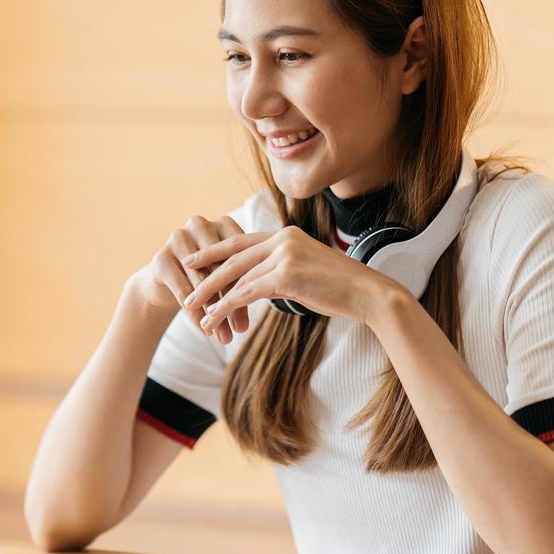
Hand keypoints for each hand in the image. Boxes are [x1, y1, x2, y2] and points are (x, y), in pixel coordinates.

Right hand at [130, 214, 252, 343]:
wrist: (167, 280)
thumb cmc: (208, 277)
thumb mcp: (229, 279)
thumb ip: (243, 290)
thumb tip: (244, 327)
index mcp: (224, 223)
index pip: (240, 253)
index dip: (250, 281)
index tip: (259, 308)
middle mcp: (199, 225)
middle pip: (220, 266)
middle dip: (231, 300)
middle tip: (241, 329)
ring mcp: (177, 238)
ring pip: (200, 279)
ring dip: (212, 311)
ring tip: (224, 336)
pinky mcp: (160, 257)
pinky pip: (181, 288)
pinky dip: (193, 312)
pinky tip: (203, 330)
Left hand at [181, 226, 396, 330]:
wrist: (369, 293)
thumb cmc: (341, 288)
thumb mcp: (306, 273)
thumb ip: (280, 272)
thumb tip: (260, 286)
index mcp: (286, 234)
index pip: (241, 241)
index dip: (215, 251)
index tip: (194, 259)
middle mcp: (282, 239)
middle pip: (232, 257)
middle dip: (205, 274)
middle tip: (184, 287)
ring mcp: (284, 255)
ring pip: (236, 277)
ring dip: (211, 296)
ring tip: (194, 311)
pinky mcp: (286, 276)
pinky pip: (246, 293)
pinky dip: (226, 307)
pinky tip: (213, 319)